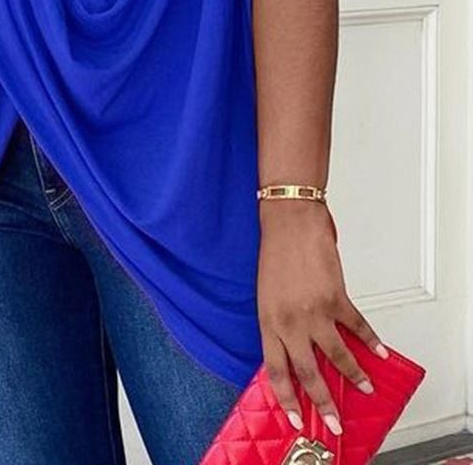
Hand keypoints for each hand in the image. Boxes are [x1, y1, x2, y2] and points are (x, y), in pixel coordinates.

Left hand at [257, 200, 389, 434]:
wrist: (290, 222)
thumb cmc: (275, 253)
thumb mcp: (266, 295)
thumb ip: (280, 324)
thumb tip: (296, 350)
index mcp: (268, 322)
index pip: (275, 372)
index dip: (287, 398)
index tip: (297, 418)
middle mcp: (290, 323)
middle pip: (308, 373)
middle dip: (324, 403)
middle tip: (335, 422)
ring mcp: (314, 312)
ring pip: (337, 356)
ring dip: (355, 376)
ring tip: (366, 388)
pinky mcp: (336, 298)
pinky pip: (357, 327)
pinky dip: (371, 341)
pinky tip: (379, 353)